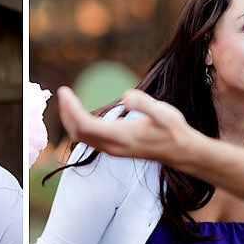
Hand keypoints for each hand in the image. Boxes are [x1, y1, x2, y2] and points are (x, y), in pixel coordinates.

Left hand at [57, 85, 196, 165]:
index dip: (71, 109)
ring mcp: (112, 150)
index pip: (85, 124)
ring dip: (70, 120)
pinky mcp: (114, 149)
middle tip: (63, 93)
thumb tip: (127, 96)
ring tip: (67, 100)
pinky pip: (88, 139)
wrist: (180, 152)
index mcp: (120, 136)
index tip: (65, 91)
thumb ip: (145, 104)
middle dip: (66, 113)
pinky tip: (79, 113)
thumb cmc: (173, 130)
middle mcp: (112, 147)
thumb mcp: (165, 114)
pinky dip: (78, 125)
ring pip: (81, 137)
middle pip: (77, 132)